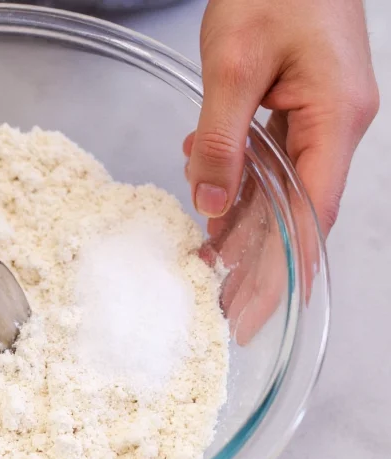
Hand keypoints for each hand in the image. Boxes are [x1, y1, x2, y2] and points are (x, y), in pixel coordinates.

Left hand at [185, 0, 378, 341]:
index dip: (280, 270)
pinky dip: (236, 180)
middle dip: (257, 262)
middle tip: (223, 309)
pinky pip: (268, 160)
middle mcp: (335, 128)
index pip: (308, 215)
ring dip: (240, 224)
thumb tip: (212, 202)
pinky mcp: (298, 110)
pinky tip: (206, 192)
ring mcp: (319, 120)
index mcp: (335, 119)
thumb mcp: (233, 64)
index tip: (251, 311)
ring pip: (277, 190)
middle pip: (294, 214)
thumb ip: (221, 137)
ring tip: (205, 261)